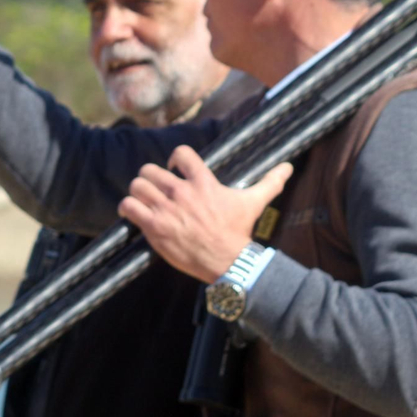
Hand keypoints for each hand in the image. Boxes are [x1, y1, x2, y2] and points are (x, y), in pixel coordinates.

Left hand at [117, 146, 293, 283]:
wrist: (228, 262)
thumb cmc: (238, 232)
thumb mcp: (254, 203)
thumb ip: (269, 182)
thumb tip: (289, 167)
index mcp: (203, 182)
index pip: (180, 154)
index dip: (173, 159)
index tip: (173, 170)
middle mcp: (182, 192)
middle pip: (150, 169)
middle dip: (150, 178)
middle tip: (155, 189)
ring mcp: (167, 209)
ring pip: (137, 186)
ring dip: (137, 192)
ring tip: (143, 201)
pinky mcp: (155, 227)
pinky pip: (129, 207)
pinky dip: (128, 208)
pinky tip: (134, 214)